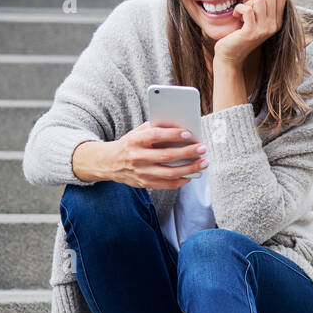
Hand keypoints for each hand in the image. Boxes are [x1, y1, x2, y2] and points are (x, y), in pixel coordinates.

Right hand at [93, 121, 207, 188]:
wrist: (109, 162)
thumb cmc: (130, 144)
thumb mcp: (137, 133)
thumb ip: (154, 129)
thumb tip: (179, 127)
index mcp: (135, 141)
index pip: (155, 136)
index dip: (172, 135)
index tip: (188, 134)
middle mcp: (137, 157)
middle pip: (166, 156)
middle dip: (188, 152)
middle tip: (202, 148)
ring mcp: (141, 173)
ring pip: (170, 173)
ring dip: (190, 168)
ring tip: (203, 163)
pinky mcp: (145, 183)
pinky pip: (167, 184)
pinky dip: (181, 180)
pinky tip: (191, 175)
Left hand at [213, 0, 287, 65]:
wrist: (231, 56)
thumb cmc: (240, 35)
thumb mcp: (257, 20)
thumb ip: (264, 7)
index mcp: (277, 22)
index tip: (256, 0)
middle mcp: (273, 26)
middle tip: (247, 8)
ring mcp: (263, 30)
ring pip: (259, 0)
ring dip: (247, 3)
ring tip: (242, 13)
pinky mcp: (251, 32)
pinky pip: (247, 9)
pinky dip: (239, 8)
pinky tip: (236, 16)